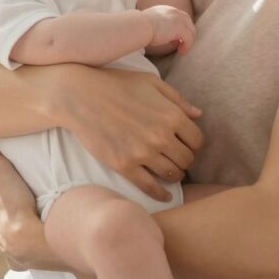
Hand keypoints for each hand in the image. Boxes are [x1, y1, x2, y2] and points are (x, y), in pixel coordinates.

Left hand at [0, 139, 56, 270]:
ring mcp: (1, 246)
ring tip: (32, 218)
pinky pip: (18, 252)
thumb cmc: (15, 204)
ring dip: (15, 225)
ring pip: (5, 232)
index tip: (14, 177)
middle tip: (25, 197)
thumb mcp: (0, 170)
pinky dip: (24, 247)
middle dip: (6, 205)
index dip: (1, 181)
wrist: (32, 240)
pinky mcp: (17, 260)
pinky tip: (34, 241)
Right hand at [49, 65, 203, 201]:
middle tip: (176, 157)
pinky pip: (150, 187)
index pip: (197, 140)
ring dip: (175, 175)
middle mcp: (161, 136)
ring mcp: (142, 153)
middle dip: (184, 159)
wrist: (80, 96)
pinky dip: (160, 194)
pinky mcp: (124, 166)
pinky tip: (164, 195)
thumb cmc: (116, 84)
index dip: (193, 143)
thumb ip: (177, 99)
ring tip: (170, 171)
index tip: (186, 144)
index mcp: (171, 115)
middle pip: (187, 160)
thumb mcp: (151, 82)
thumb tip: (199, 115)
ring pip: (172, 174)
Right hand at [142, 5, 195, 53]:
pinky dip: (187, 46)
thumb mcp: (151, 22)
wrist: (140, 26)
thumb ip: (160, 25)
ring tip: (181, 50)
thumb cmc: (140, 27)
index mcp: (167, 9)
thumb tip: (164, 35)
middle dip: (188, 34)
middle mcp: (175, 12)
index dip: (182, 27)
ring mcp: (179, 19)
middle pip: (189, 23)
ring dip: (188, 42)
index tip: (179, 37)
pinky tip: (181, 51)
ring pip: (191, 31)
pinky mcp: (180, 29)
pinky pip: (189, 39)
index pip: (181, 17)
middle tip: (182, 44)